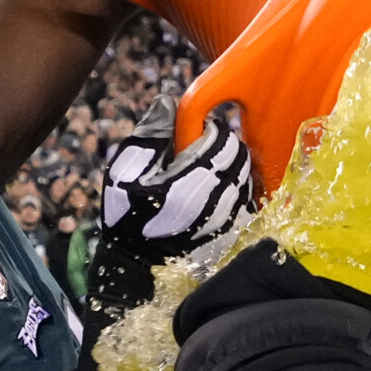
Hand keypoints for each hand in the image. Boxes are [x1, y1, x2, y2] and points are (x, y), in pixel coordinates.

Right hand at [89, 96, 249, 314]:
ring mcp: (228, 220)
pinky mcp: (232, 233)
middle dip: (223, 146)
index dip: (210, 130)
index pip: (221, 140)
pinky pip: (245, 199)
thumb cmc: (125, 217)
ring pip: (245, 177)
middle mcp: (216, 203)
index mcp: (189, 183)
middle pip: (239, 157)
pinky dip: (234, 189)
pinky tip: (212, 192)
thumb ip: (149, 134)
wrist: (136, 268)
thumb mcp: (126, 171)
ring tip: (204, 171)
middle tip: (199, 150)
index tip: (193, 132)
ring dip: (230, 167)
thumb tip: (167, 102)